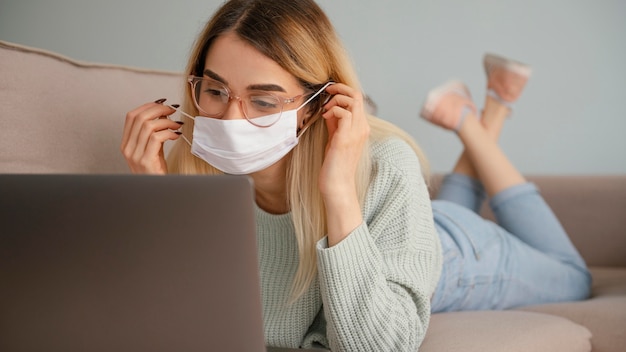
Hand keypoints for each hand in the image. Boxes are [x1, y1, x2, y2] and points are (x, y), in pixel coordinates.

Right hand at [121, 99, 181, 173]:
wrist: (156, 190)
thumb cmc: (155, 170)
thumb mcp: (152, 148)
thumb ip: (154, 132)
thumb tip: (163, 113)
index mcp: (126, 143)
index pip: (131, 116)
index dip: (147, 106)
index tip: (161, 103)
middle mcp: (127, 148)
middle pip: (139, 118)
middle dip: (158, 110)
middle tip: (172, 110)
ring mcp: (135, 155)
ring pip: (148, 126)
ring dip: (166, 121)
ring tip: (176, 124)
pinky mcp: (145, 161)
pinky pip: (156, 138)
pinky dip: (169, 132)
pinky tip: (176, 135)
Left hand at [319, 83, 369, 244]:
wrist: (338, 186)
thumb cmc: (335, 165)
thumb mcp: (335, 139)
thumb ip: (335, 124)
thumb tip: (329, 110)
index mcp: (361, 128)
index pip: (358, 99)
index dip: (343, 92)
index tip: (328, 93)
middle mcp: (362, 128)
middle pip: (357, 95)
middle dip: (339, 89)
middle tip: (326, 93)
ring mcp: (356, 133)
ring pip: (353, 100)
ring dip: (336, 99)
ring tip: (325, 110)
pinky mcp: (346, 139)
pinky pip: (344, 113)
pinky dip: (333, 110)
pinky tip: (325, 118)